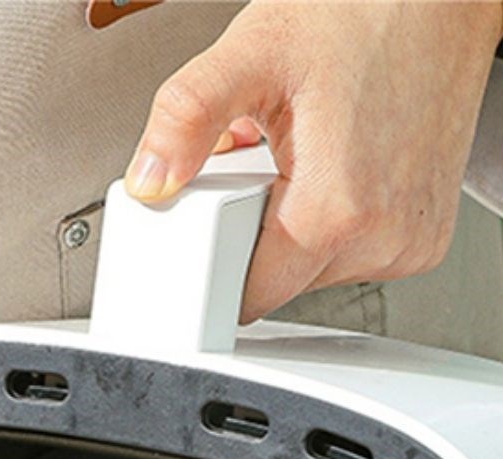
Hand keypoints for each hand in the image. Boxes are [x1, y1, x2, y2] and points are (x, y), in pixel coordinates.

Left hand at [124, 0, 502, 320]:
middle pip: (280, 283)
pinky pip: (354, 255)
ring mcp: (407, 244)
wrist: (442, 0)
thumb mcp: (254, 52)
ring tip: (309, 155)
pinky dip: (335, 221)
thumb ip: (186, 117)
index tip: (211, 221)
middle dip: (255, 231)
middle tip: (268, 160)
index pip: (245, 295)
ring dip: (295, 224)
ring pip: (315, 272)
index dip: (212, 262)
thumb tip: (149, 181)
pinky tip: (340, 166)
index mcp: (336, 211)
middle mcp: (380, 240)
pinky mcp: (424, 240)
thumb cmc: (367, 13)